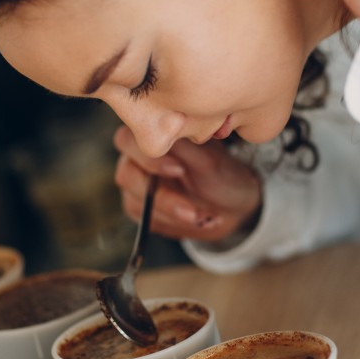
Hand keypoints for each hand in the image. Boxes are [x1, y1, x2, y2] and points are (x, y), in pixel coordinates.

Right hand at [112, 125, 262, 242]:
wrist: (233, 202)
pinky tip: (199, 220)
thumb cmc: (223, 173)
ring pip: (135, 202)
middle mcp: (137, 159)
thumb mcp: (209, 160)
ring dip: (172, 213)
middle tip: (191, 209)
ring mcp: (137, 186)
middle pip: (126, 175)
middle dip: (162, 197)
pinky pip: (146, 221)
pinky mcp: (141, 209)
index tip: (179, 171)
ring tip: (203, 216)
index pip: (127, 140)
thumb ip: (182, 147)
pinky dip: (175, 223)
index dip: (149, 158)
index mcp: (151, 137)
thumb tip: (164, 135)